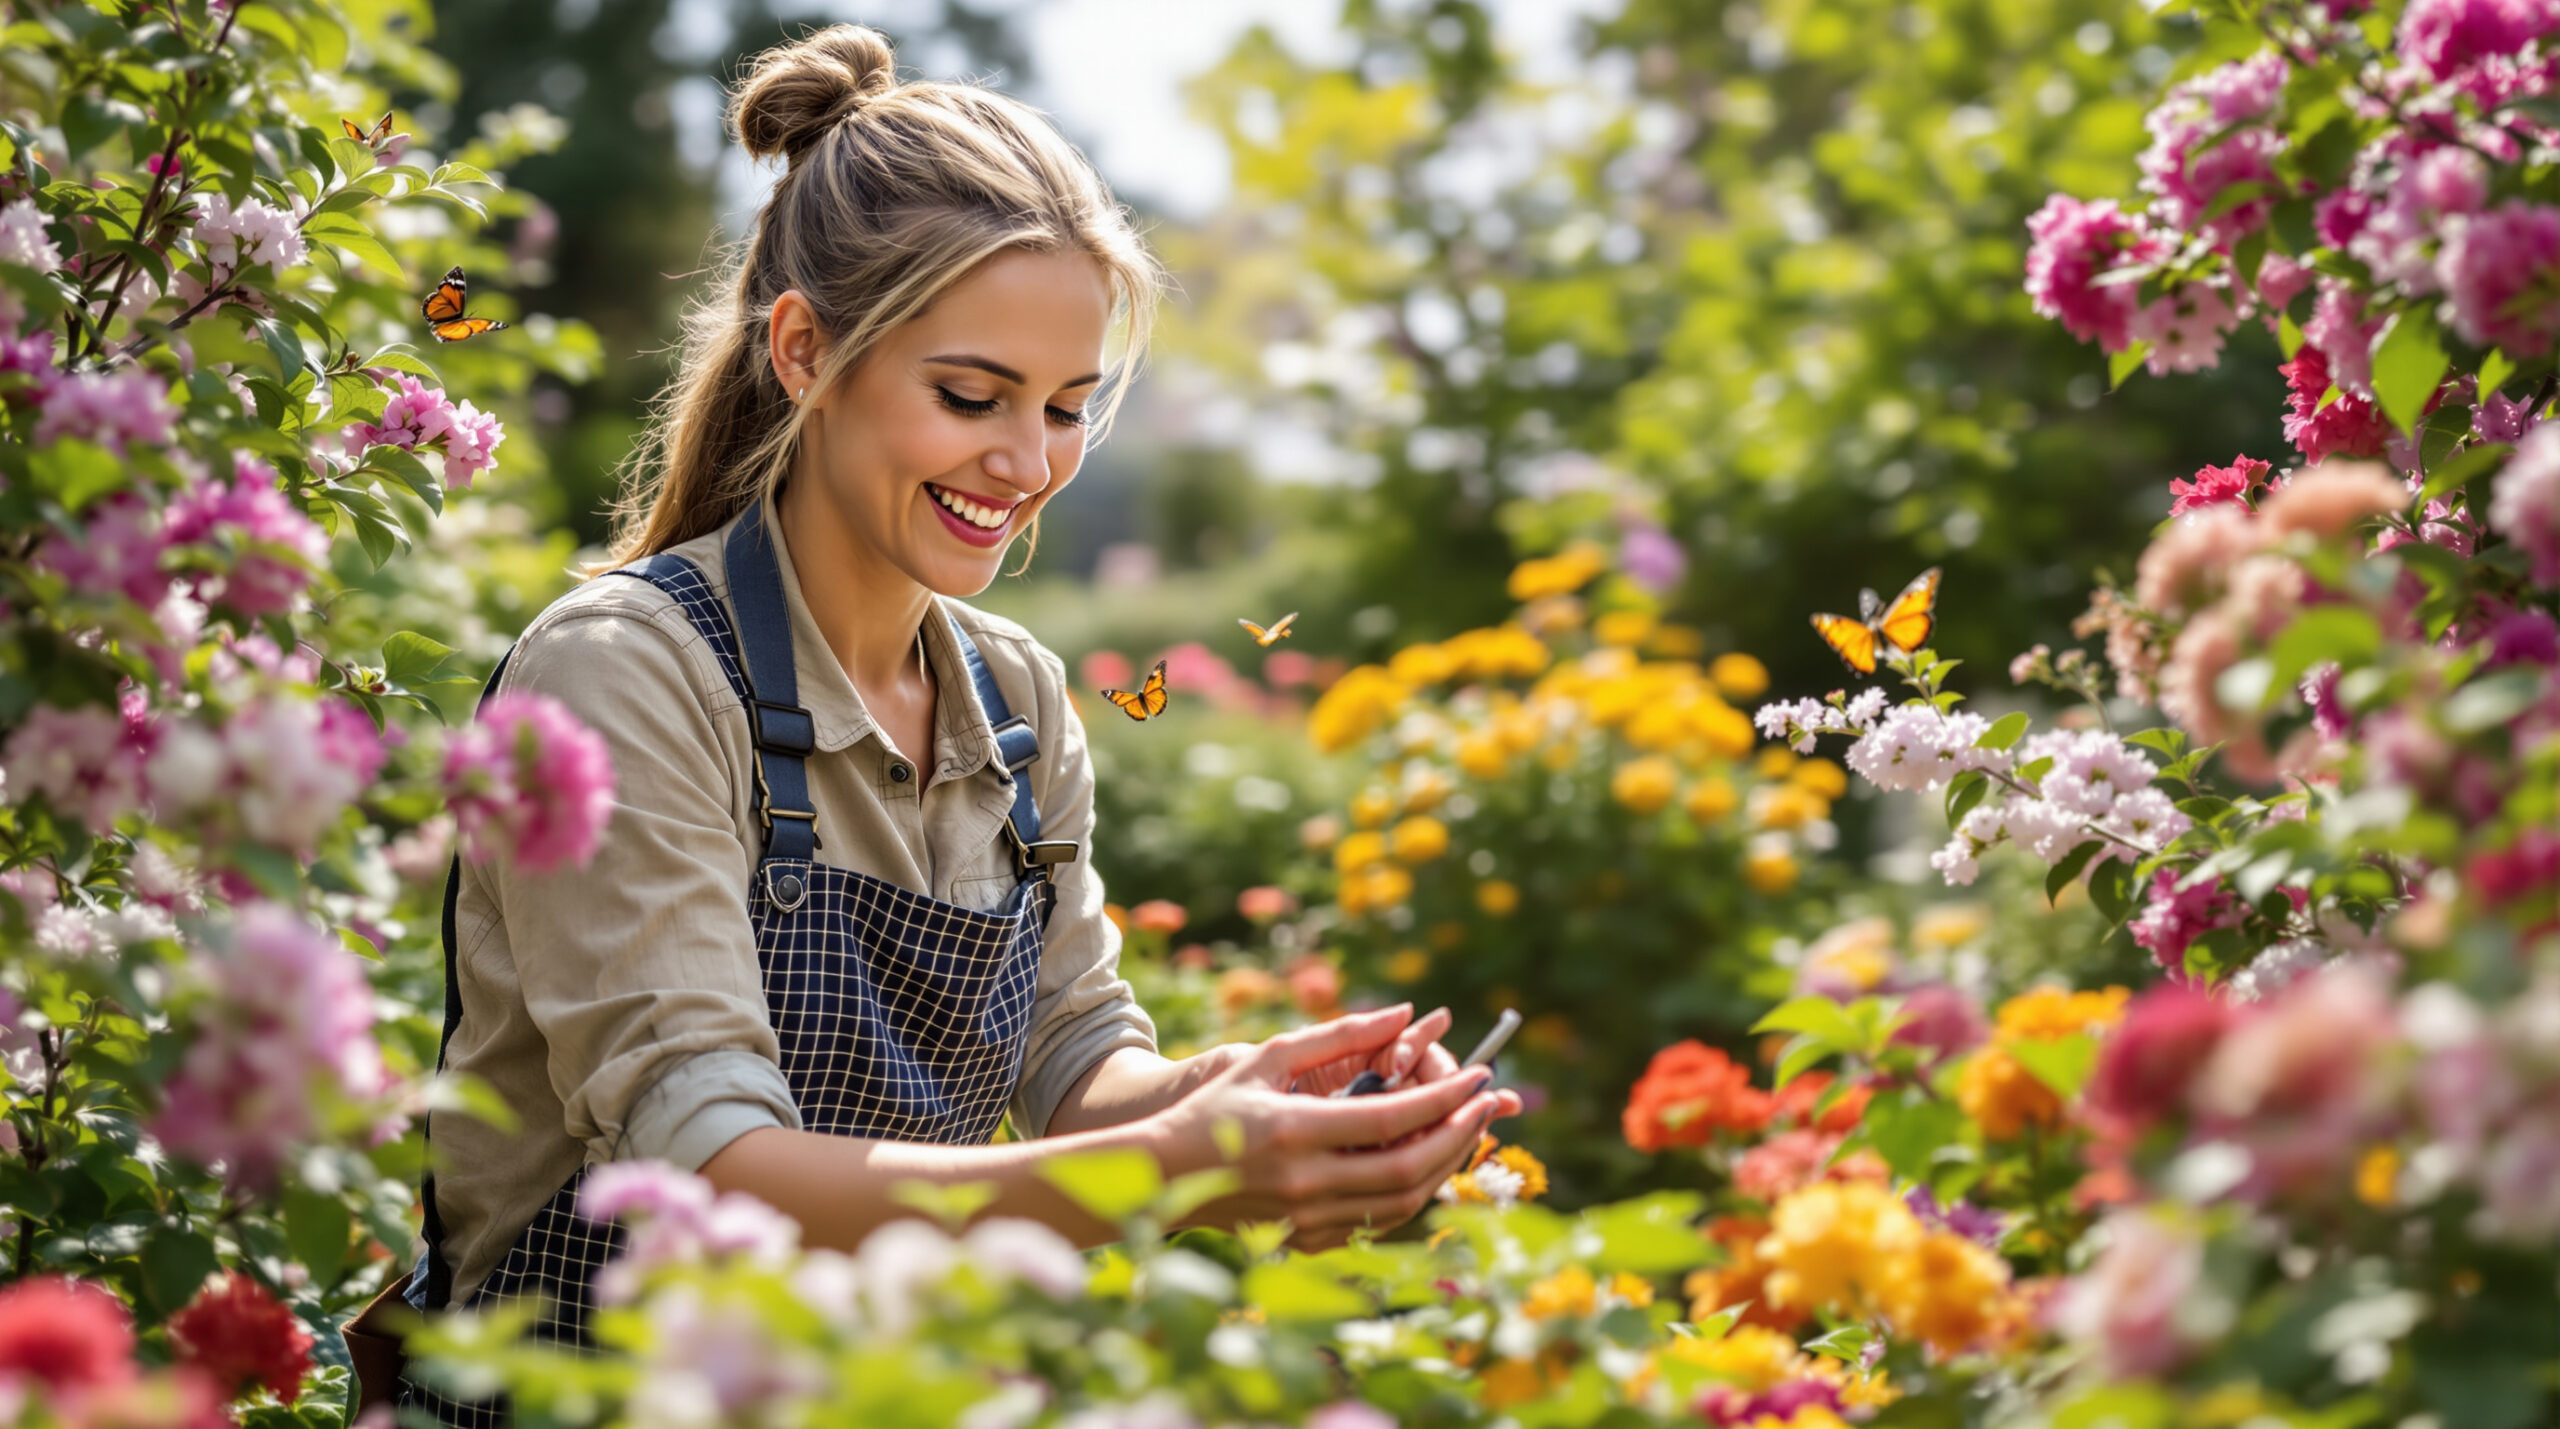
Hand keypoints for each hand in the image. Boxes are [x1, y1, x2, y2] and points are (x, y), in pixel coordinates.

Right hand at [1148, 1004, 1524, 1250]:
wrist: (1166, 1176)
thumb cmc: (1216, 1106)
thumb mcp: (1270, 1057)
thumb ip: (1339, 1034)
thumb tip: (1403, 1011)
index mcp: (1294, 1131)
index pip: (1390, 1119)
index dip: (1444, 1099)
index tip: (1479, 1078)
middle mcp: (1304, 1182)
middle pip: (1407, 1168)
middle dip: (1459, 1136)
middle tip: (1487, 1106)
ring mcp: (1307, 1218)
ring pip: (1401, 1204)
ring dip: (1443, 1167)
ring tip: (1465, 1132)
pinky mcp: (1308, 1239)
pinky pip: (1378, 1222)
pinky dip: (1411, 1194)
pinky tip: (1423, 1163)